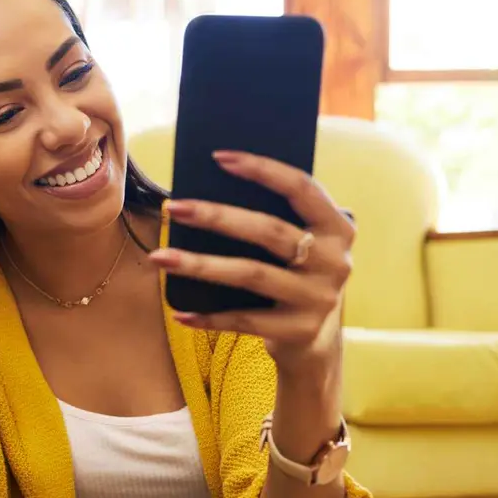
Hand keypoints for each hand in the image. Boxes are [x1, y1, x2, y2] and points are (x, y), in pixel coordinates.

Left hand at [150, 150, 354, 376]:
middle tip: (173, 207)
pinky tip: (179, 312)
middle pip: (268, 231)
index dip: (262, 169)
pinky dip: (209, 317)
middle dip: (216, 217)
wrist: (315, 340)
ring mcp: (319, 298)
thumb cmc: (294, 276)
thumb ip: (276, 218)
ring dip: (199, 265)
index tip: (218, 157)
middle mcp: (335, 261)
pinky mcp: (299, 330)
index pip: (301, 187)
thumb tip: (210, 190)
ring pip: (250, 274)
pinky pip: (244, 321)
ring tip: (160, 257)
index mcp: (337, 227)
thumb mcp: (300, 244)